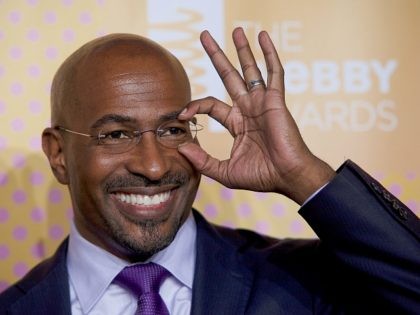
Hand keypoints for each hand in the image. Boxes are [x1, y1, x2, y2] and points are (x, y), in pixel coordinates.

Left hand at [178, 27, 334, 204]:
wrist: (287, 177)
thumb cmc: (262, 176)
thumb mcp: (225, 171)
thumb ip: (203, 161)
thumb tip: (181, 149)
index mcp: (237, 123)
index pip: (211, 105)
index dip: (195, 106)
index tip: (181, 114)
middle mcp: (248, 109)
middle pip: (228, 76)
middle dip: (217, 56)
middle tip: (204, 36)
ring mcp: (262, 102)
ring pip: (250, 69)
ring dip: (243, 49)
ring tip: (236, 29)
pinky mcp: (275, 100)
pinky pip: (273, 72)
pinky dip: (269, 55)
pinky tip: (263, 37)